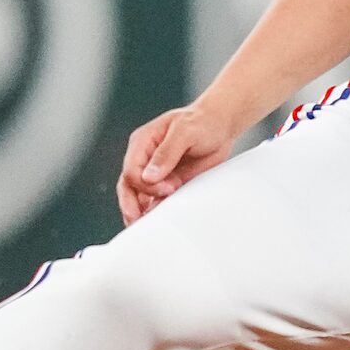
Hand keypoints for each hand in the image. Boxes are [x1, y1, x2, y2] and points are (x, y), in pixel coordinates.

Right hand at [116, 102, 242, 223]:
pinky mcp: (169, 182)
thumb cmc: (202, 122)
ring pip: (139, 195)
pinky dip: (155, 210)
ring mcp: (156, 172)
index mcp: (142, 143)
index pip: (131, 170)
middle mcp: (145, 158)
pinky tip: (156, 222)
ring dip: (140, 211)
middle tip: (136, 221)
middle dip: (130, 204)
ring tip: (142, 228)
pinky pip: (157, 199)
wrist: (221, 125)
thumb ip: (167, 153)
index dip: (145, 184)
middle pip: (128, 186)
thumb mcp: (185, 131)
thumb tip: (148, 177)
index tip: (167, 189)